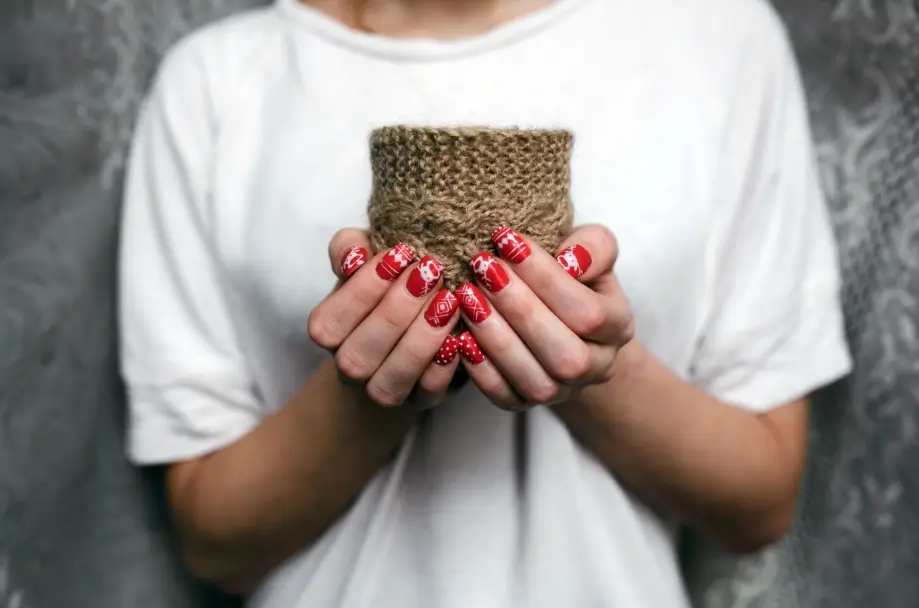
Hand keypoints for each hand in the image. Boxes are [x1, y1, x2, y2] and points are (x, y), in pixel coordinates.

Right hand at [308, 229, 461, 408]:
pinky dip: (443, 368)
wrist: (408, 327)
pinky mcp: (422, 400)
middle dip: (396, 312)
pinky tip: (460, 336)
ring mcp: (384, 389)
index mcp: (330, 332)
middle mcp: (350, 367)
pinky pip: (428, 394)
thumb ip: (351, 247)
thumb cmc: (384, 285)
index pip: (330, 321)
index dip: (362, 289)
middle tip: (431, 273)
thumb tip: (355, 255)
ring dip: (420, 340)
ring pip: (390, 382)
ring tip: (449, 301)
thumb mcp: (365, 258)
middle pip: (358, 355)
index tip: (400, 254)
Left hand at [454, 225, 633, 410]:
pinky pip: (505, 397)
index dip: (546, 278)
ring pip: (536, 381)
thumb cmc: (572, 276)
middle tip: (483, 268)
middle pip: (565, 354)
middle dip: (519, 308)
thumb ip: (592, 246)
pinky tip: (461, 335)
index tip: (507, 241)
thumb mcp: (590, 251)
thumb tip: (570, 259)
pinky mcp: (526, 403)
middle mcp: (597, 367)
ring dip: (496, 338)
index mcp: (617, 328)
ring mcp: (563, 392)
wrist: (558, 316)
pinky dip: (481, 370)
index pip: (588, 313)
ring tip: (468, 296)